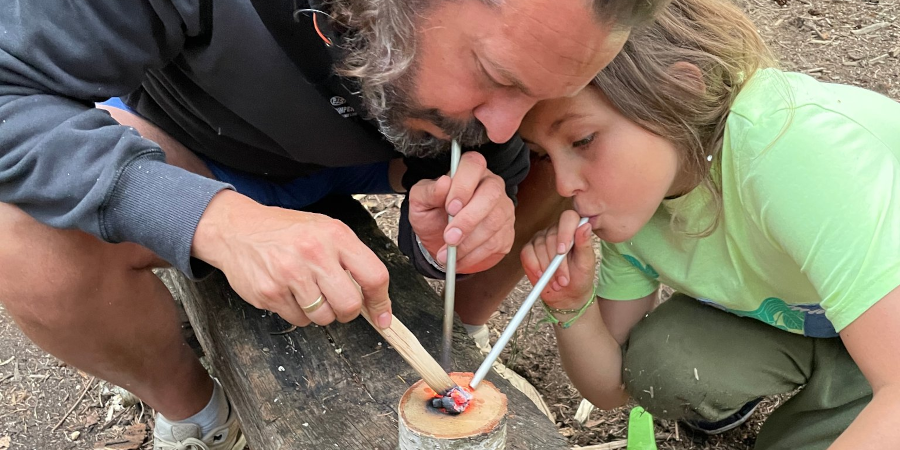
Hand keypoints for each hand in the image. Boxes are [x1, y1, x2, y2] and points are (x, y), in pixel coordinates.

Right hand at [191, 190, 392, 328]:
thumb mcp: (323, 230)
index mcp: (336, 235)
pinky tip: (287, 292)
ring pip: (323, 317)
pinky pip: (298, 320)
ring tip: (306, 291)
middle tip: (336, 303)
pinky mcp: (270, 293)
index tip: (382, 317)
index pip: (374, 276)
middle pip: (349, 305)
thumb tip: (373, 297)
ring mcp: (291, 274)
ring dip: (319, 312)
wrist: (236, 229)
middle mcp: (315, 253)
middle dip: (346, 312)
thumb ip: (350, 258)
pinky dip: (297, 313)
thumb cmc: (284, 231)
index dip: (381, 303)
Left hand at [408, 152, 513, 273]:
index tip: (450, 207)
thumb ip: (428, 191)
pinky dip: (474, 255)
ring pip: (494, 222)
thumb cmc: (432, 215)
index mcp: (470, 171)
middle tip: (449, 237)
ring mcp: (503, 209)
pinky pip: (496, 243)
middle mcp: (491, 186)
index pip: (474, 165)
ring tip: (447, 254)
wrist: (440, 241)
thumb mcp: (421, 202)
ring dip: (468, 242)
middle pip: (491, 194)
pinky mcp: (506, 232)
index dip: (464, 185)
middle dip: (468, 220)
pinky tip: (459, 259)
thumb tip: (443, 183)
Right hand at [521, 210, 594, 309]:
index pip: (568, 218)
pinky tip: (541, 276)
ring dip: (547, 269)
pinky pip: (526, 254)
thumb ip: (585, 243)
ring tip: (556, 283)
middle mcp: (555, 230)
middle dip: (557, 262)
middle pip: (552, 236)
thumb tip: (585, 225)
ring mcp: (540, 239)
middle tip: (564, 280)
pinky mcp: (528, 250)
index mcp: (573, 229)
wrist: (568, 294)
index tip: (563, 251)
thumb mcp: (586, 262)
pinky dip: (533, 267)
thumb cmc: (580, 276)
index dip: (565, 232)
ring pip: (539, 247)